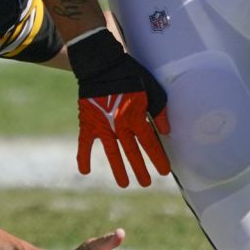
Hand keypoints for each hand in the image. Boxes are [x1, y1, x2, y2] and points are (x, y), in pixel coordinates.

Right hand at [68, 28, 170, 188]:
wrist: (101, 65)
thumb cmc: (130, 74)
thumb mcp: (151, 89)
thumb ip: (159, 111)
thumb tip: (166, 132)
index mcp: (136, 117)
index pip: (150, 143)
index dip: (158, 158)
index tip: (164, 171)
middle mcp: (120, 125)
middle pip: (132, 152)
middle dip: (140, 169)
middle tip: (146, 183)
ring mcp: (102, 126)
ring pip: (112, 153)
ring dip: (118, 169)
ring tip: (124, 184)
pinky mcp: (87, 123)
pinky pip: (84, 143)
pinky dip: (83, 157)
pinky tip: (85, 171)